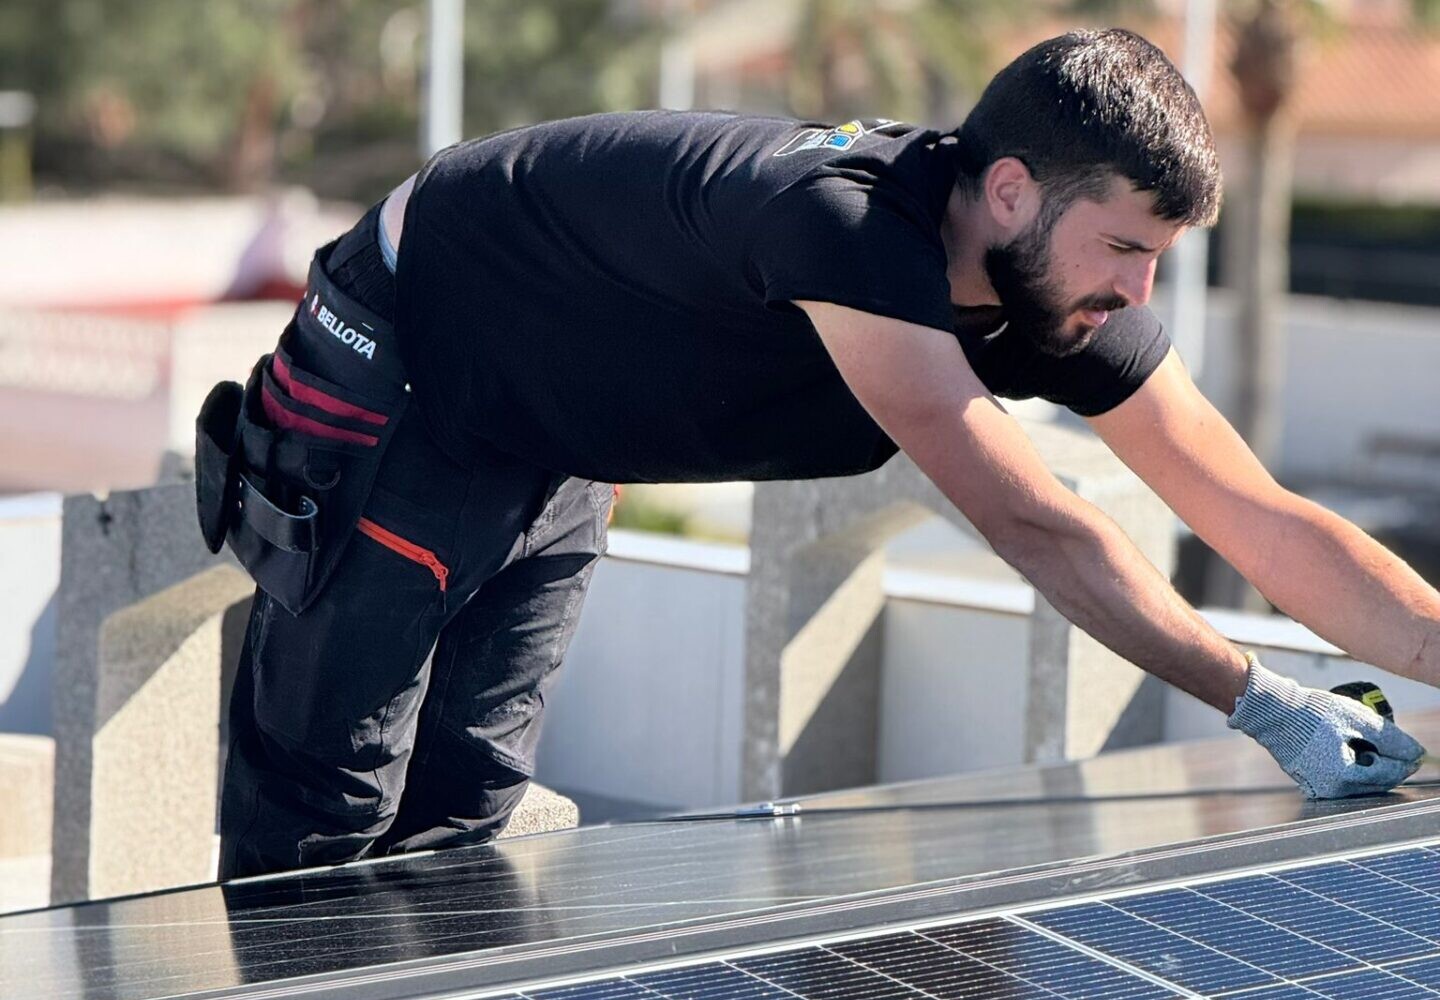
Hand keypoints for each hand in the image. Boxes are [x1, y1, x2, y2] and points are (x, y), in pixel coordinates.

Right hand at [1228, 654, 1426, 797]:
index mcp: (1343, 775)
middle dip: (1386, 764)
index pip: (1389, 774)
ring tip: (1361, 743)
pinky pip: (1340, 780)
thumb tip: (1417, 754)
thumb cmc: (1312, 713)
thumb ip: (1392, 739)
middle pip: (1375, 782)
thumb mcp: (1357, 719)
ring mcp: (1318, 788)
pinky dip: (1349, 766)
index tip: (1415, 752)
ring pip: (1359, 782)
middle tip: (1388, 745)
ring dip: (1368, 765)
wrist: (1272, 711)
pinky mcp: (1310, 783)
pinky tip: (1344, 747)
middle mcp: (1331, 789)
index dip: (1406, 762)